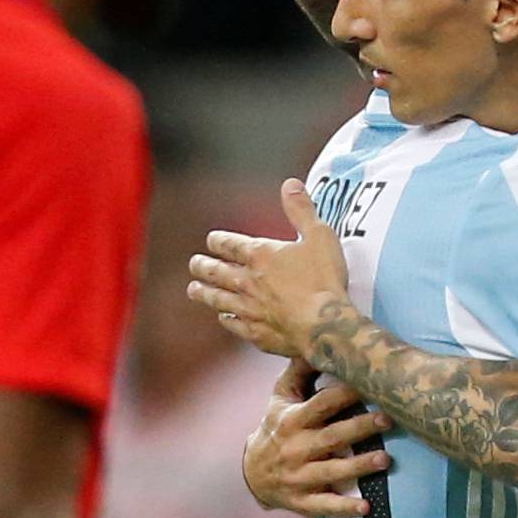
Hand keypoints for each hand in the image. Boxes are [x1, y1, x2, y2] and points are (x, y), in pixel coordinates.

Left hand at [187, 178, 350, 358]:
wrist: (324, 325)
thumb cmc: (323, 279)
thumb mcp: (319, 235)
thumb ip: (301, 210)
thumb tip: (290, 184)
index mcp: (260, 255)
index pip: (230, 244)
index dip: (218, 240)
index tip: (211, 240)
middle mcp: (247, 282)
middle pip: (217, 272)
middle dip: (203, 266)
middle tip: (194, 264)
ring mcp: (249, 309)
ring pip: (218, 299)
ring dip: (205, 293)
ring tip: (193, 290)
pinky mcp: (256, 333)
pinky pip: (235, 325)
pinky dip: (226, 320)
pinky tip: (224, 318)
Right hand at [242, 359, 389, 517]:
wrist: (252, 471)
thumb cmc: (275, 427)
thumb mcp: (281, 398)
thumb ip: (300, 372)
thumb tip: (315, 340)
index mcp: (292, 421)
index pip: (321, 405)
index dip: (344, 394)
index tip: (368, 385)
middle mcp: (295, 448)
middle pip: (331, 437)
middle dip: (359, 428)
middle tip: (387, 419)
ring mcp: (298, 476)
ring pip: (331, 470)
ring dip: (358, 466)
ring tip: (385, 460)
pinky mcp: (301, 500)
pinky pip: (324, 505)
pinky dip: (344, 507)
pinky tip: (365, 507)